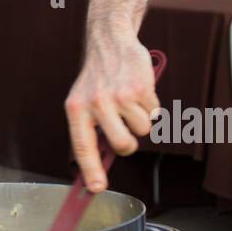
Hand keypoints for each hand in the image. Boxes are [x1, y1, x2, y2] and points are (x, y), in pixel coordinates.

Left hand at [64, 35, 158, 191]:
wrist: (110, 41)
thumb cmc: (96, 78)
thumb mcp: (82, 101)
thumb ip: (91, 131)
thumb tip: (100, 166)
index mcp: (77, 109)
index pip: (83, 146)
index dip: (90, 170)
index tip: (96, 189)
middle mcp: (97, 103)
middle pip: (124, 145)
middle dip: (129, 144)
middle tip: (125, 131)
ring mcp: (120, 96)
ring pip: (143, 130)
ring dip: (140, 120)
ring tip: (128, 101)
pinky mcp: (140, 88)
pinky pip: (154, 113)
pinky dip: (150, 105)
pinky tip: (137, 90)